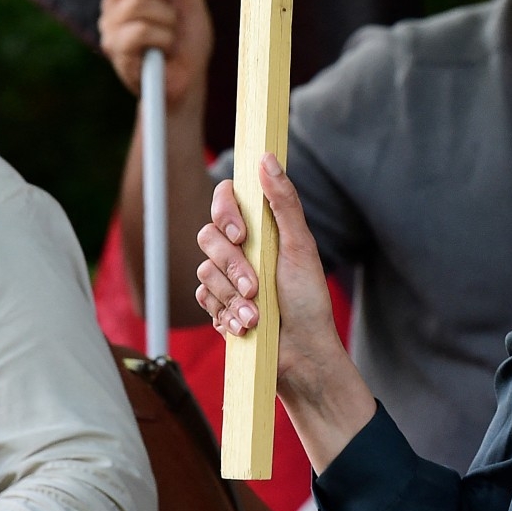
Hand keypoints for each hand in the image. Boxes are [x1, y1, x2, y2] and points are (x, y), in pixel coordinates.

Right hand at [99, 0, 213, 104]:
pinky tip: (165, 49)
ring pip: (137, 3)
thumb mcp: (189, 2)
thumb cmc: (188, 40)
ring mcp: (111, 28)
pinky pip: (140, 30)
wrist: (189, 78)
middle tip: (173, 11)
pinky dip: (163, 38)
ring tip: (171, 35)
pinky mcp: (116, 50)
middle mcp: (114, 6)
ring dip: (166, 19)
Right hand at [196, 157, 343, 400]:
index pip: (226, 200)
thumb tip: (267, 157)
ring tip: (258, 315)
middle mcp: (241, 249)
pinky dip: (226, 314)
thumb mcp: (300, 246)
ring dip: (233, 297)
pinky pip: (203, 300)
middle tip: (257, 286)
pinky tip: (246, 327)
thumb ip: (283, 202)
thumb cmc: (308, 299)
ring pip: (204, 271)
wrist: (302, 354)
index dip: (225, 212)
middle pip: (208, 237)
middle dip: (233, 266)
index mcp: (262, 229)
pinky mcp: (218, 305)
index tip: (242, 234)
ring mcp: (227, 278)